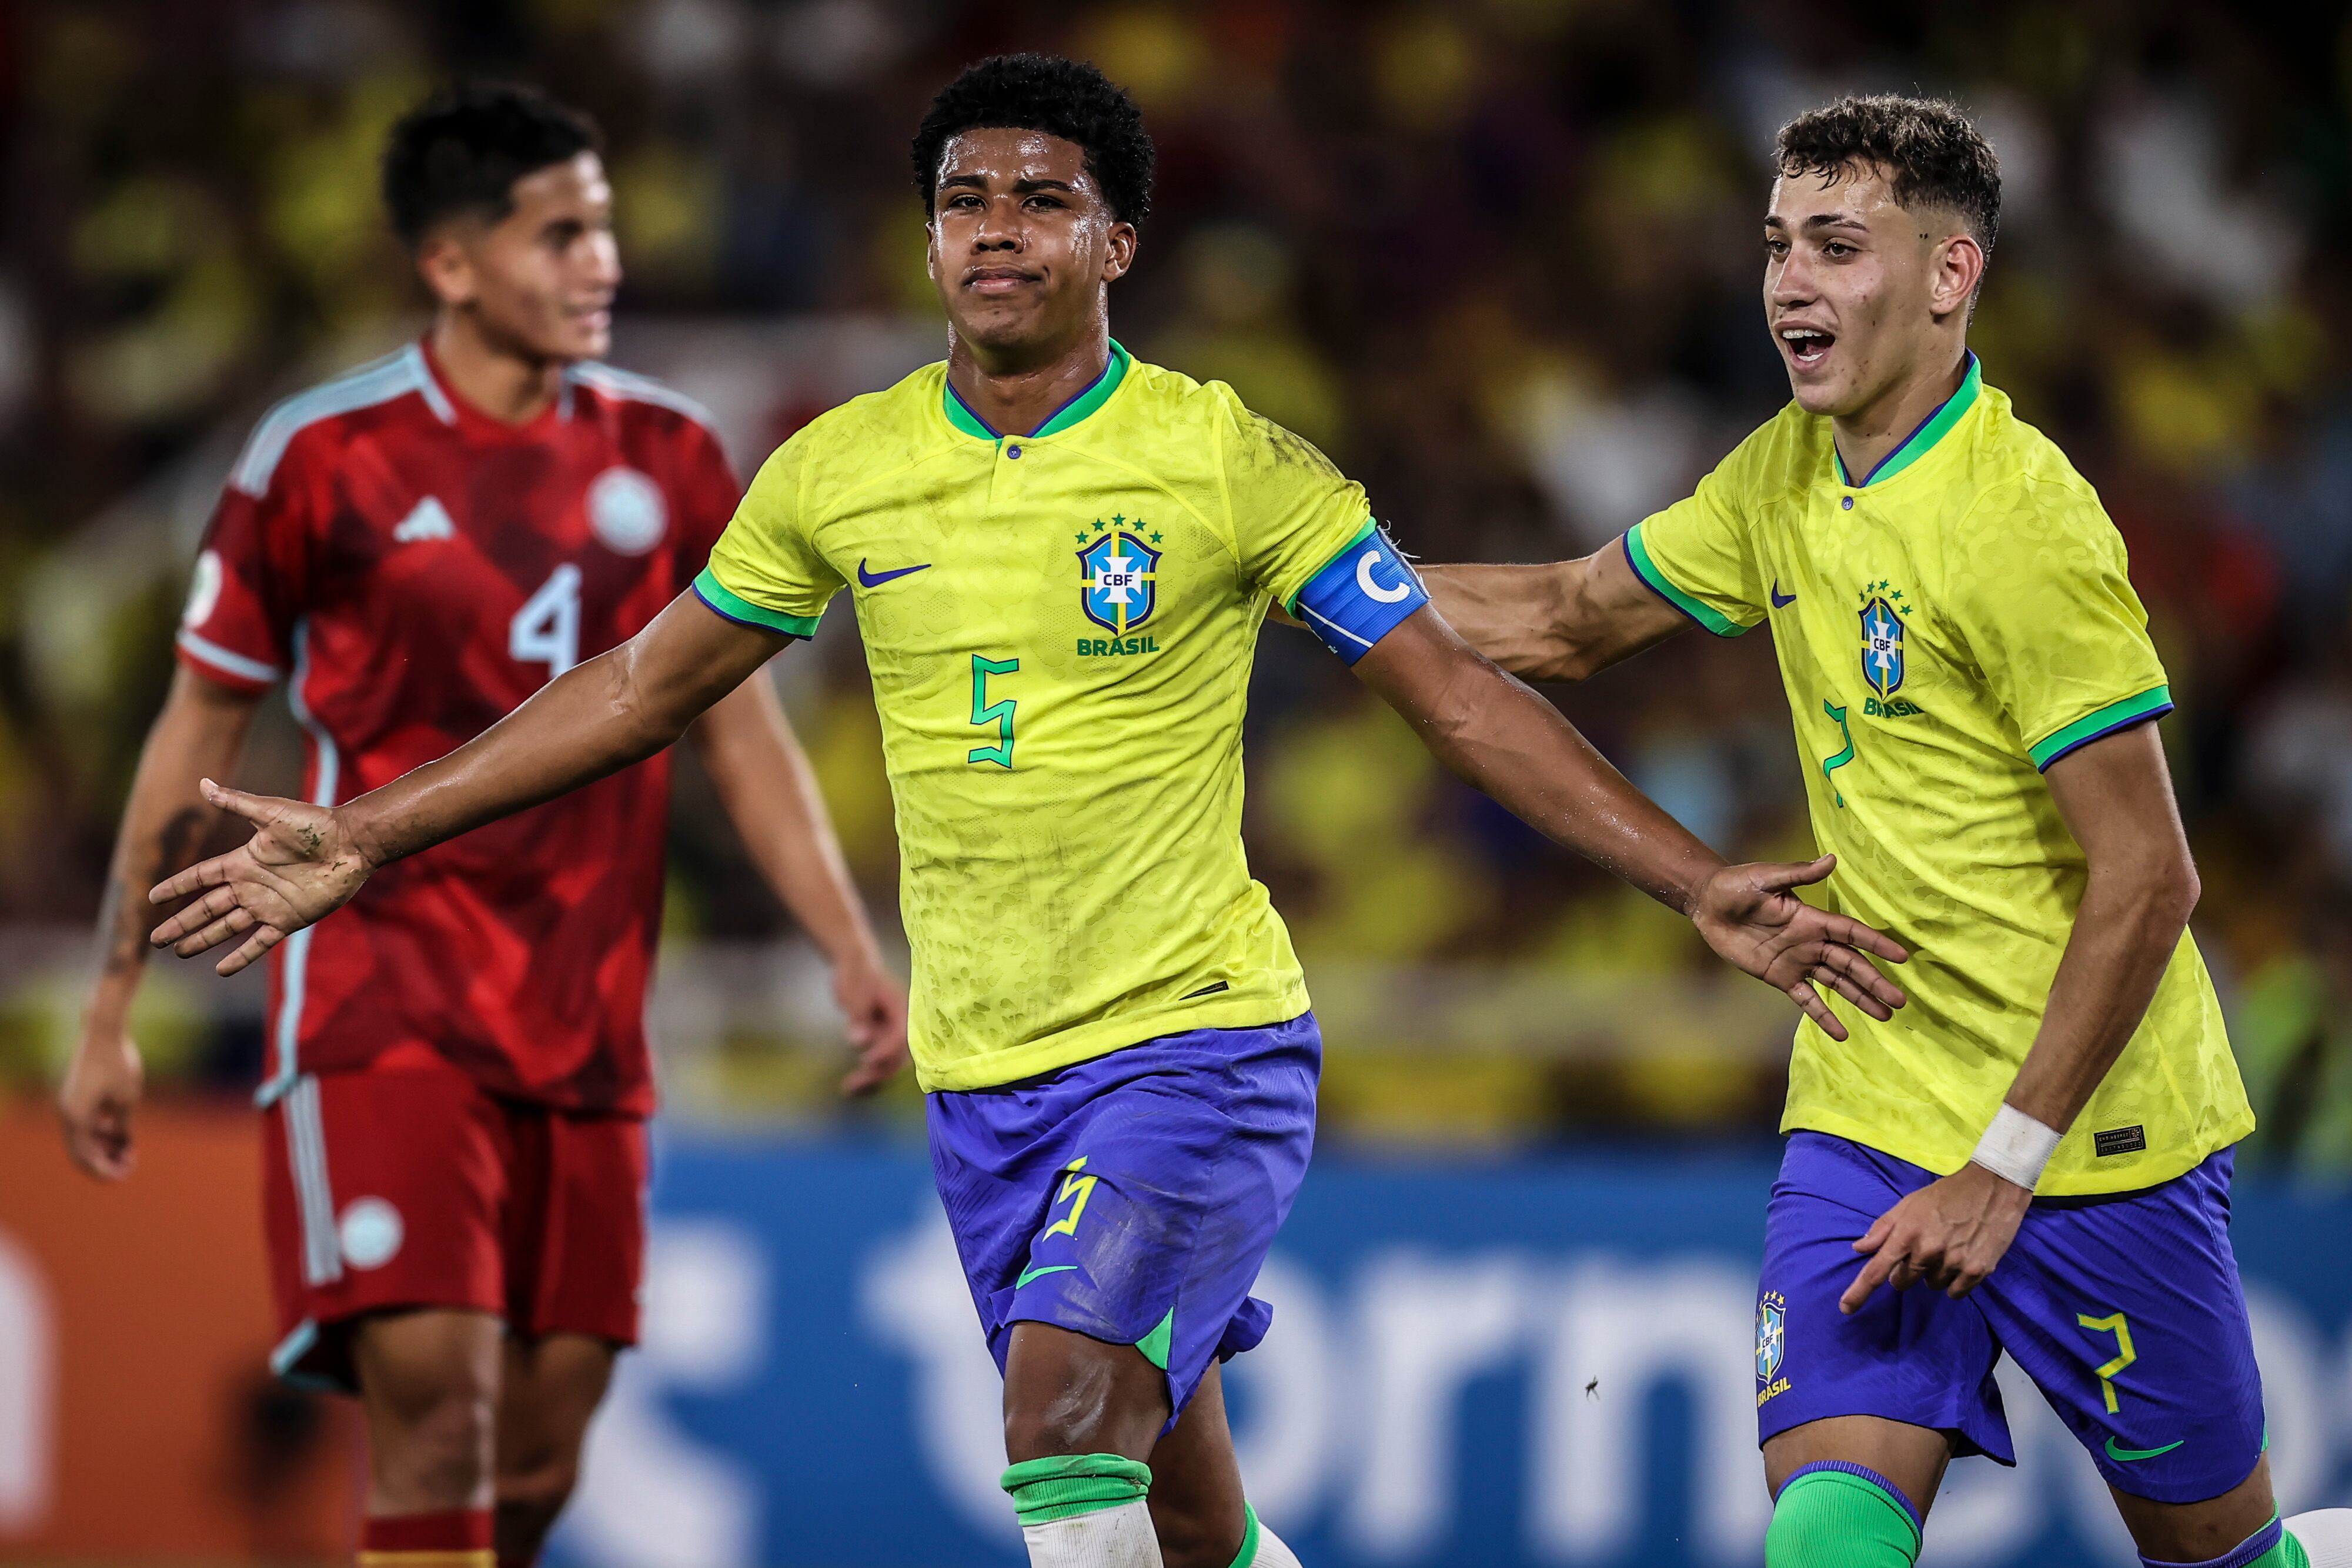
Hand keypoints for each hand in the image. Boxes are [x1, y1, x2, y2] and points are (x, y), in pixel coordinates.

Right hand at [58, 1025, 143, 1179]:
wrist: (104, 1031)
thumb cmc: (119, 1063)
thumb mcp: (127, 1099)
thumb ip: (122, 1127)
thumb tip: (121, 1146)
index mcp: (76, 1118)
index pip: (86, 1158)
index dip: (105, 1171)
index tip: (126, 1174)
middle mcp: (67, 1114)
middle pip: (81, 1151)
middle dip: (104, 1162)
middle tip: (129, 1164)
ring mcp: (69, 1104)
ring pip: (83, 1138)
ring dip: (103, 1147)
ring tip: (129, 1151)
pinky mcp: (76, 1096)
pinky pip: (86, 1123)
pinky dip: (101, 1132)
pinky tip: (122, 1134)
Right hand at [146, 779, 373, 974]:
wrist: (351, 844)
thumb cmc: (313, 825)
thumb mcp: (270, 813)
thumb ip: (236, 803)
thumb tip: (202, 783)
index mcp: (243, 861)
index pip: (201, 877)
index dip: (177, 887)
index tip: (152, 898)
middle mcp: (251, 885)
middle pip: (207, 908)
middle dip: (182, 922)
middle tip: (155, 939)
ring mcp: (269, 904)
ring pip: (227, 927)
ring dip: (203, 939)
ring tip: (180, 951)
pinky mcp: (289, 919)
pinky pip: (260, 942)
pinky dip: (241, 956)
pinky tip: (221, 969)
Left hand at [834, 959, 910, 1096]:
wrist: (856, 967)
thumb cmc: (856, 976)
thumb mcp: (854, 994)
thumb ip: (858, 1017)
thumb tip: (858, 1042)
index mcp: (900, 1010)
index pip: (900, 1037)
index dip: (885, 1051)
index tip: (865, 1060)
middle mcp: (900, 1025)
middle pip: (897, 1056)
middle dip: (878, 1073)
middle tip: (853, 1085)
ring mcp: (891, 1034)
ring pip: (888, 1064)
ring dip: (872, 1079)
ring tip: (849, 1090)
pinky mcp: (881, 1040)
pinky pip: (878, 1062)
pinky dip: (867, 1075)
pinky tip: (851, 1087)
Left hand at [1691, 855, 1906, 1040]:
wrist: (1708, 904)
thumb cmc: (1737, 884)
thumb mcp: (1767, 877)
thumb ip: (1798, 873)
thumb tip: (1831, 859)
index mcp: (1812, 919)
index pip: (1851, 933)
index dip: (1876, 944)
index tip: (1902, 957)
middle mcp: (1811, 943)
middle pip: (1850, 964)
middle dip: (1875, 981)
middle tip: (1900, 1000)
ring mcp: (1797, 962)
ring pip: (1836, 984)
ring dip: (1860, 999)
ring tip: (1885, 1015)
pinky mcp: (1780, 977)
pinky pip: (1806, 999)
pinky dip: (1823, 1016)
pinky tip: (1842, 1033)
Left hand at [1842, 1161, 2031, 1311]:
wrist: (1992, 1188)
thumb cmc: (1945, 1195)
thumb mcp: (1908, 1203)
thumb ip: (1882, 1227)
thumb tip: (1860, 1248)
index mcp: (1907, 1233)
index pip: (1877, 1270)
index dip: (1859, 1292)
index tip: (1845, 1308)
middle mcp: (1928, 1250)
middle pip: (1903, 1281)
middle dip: (1905, 1271)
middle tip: (1921, 1250)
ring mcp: (1954, 1262)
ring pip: (1931, 1286)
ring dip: (1933, 1274)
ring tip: (1946, 1249)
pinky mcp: (1977, 1271)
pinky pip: (1955, 1293)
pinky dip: (1954, 1282)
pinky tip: (1961, 1260)